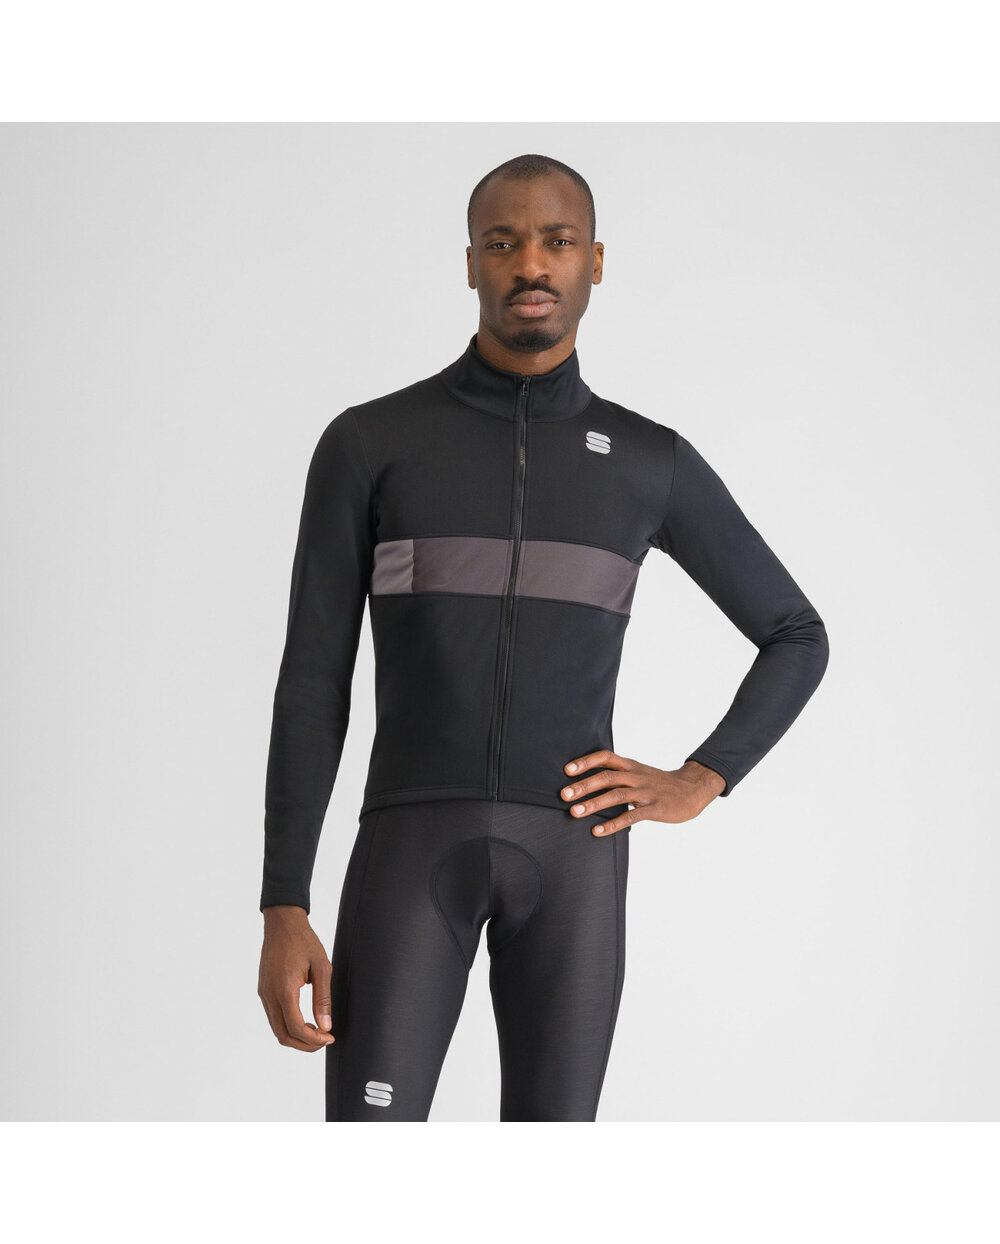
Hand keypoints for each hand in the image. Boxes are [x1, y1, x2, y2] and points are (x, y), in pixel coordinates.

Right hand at [258, 906, 334, 1051]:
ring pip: (276, 1028)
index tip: (329, 1037)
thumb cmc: (303, 941)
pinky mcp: (263, 990)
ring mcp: (264, 993)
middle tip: (324, 1040)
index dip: (313, 1039)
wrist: (282, 923)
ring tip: (317, 1032)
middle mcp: (270, 995)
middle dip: (304, 1044)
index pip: (295, 1027)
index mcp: (284, 989)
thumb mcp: (322, 967)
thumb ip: (323, 998)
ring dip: (296, 1036)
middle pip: (283, 1035)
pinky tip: (304, 1020)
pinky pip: (273, 1016)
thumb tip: (326, 1025)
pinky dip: (288, 1025)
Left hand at [560, 749, 726, 835]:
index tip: (566, 770)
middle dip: (584, 786)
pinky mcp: (655, 809)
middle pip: (607, 777)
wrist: (692, 790)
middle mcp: (636, 776)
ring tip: (575, 812)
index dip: (586, 762)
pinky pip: (631, 816)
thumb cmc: (659, 784)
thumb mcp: (638, 773)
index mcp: (631, 766)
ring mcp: (646, 792)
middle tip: (563, 795)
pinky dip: (612, 824)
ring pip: (616, 795)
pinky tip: (597, 831)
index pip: (606, 757)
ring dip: (594, 804)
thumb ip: (617, 775)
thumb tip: (587, 781)